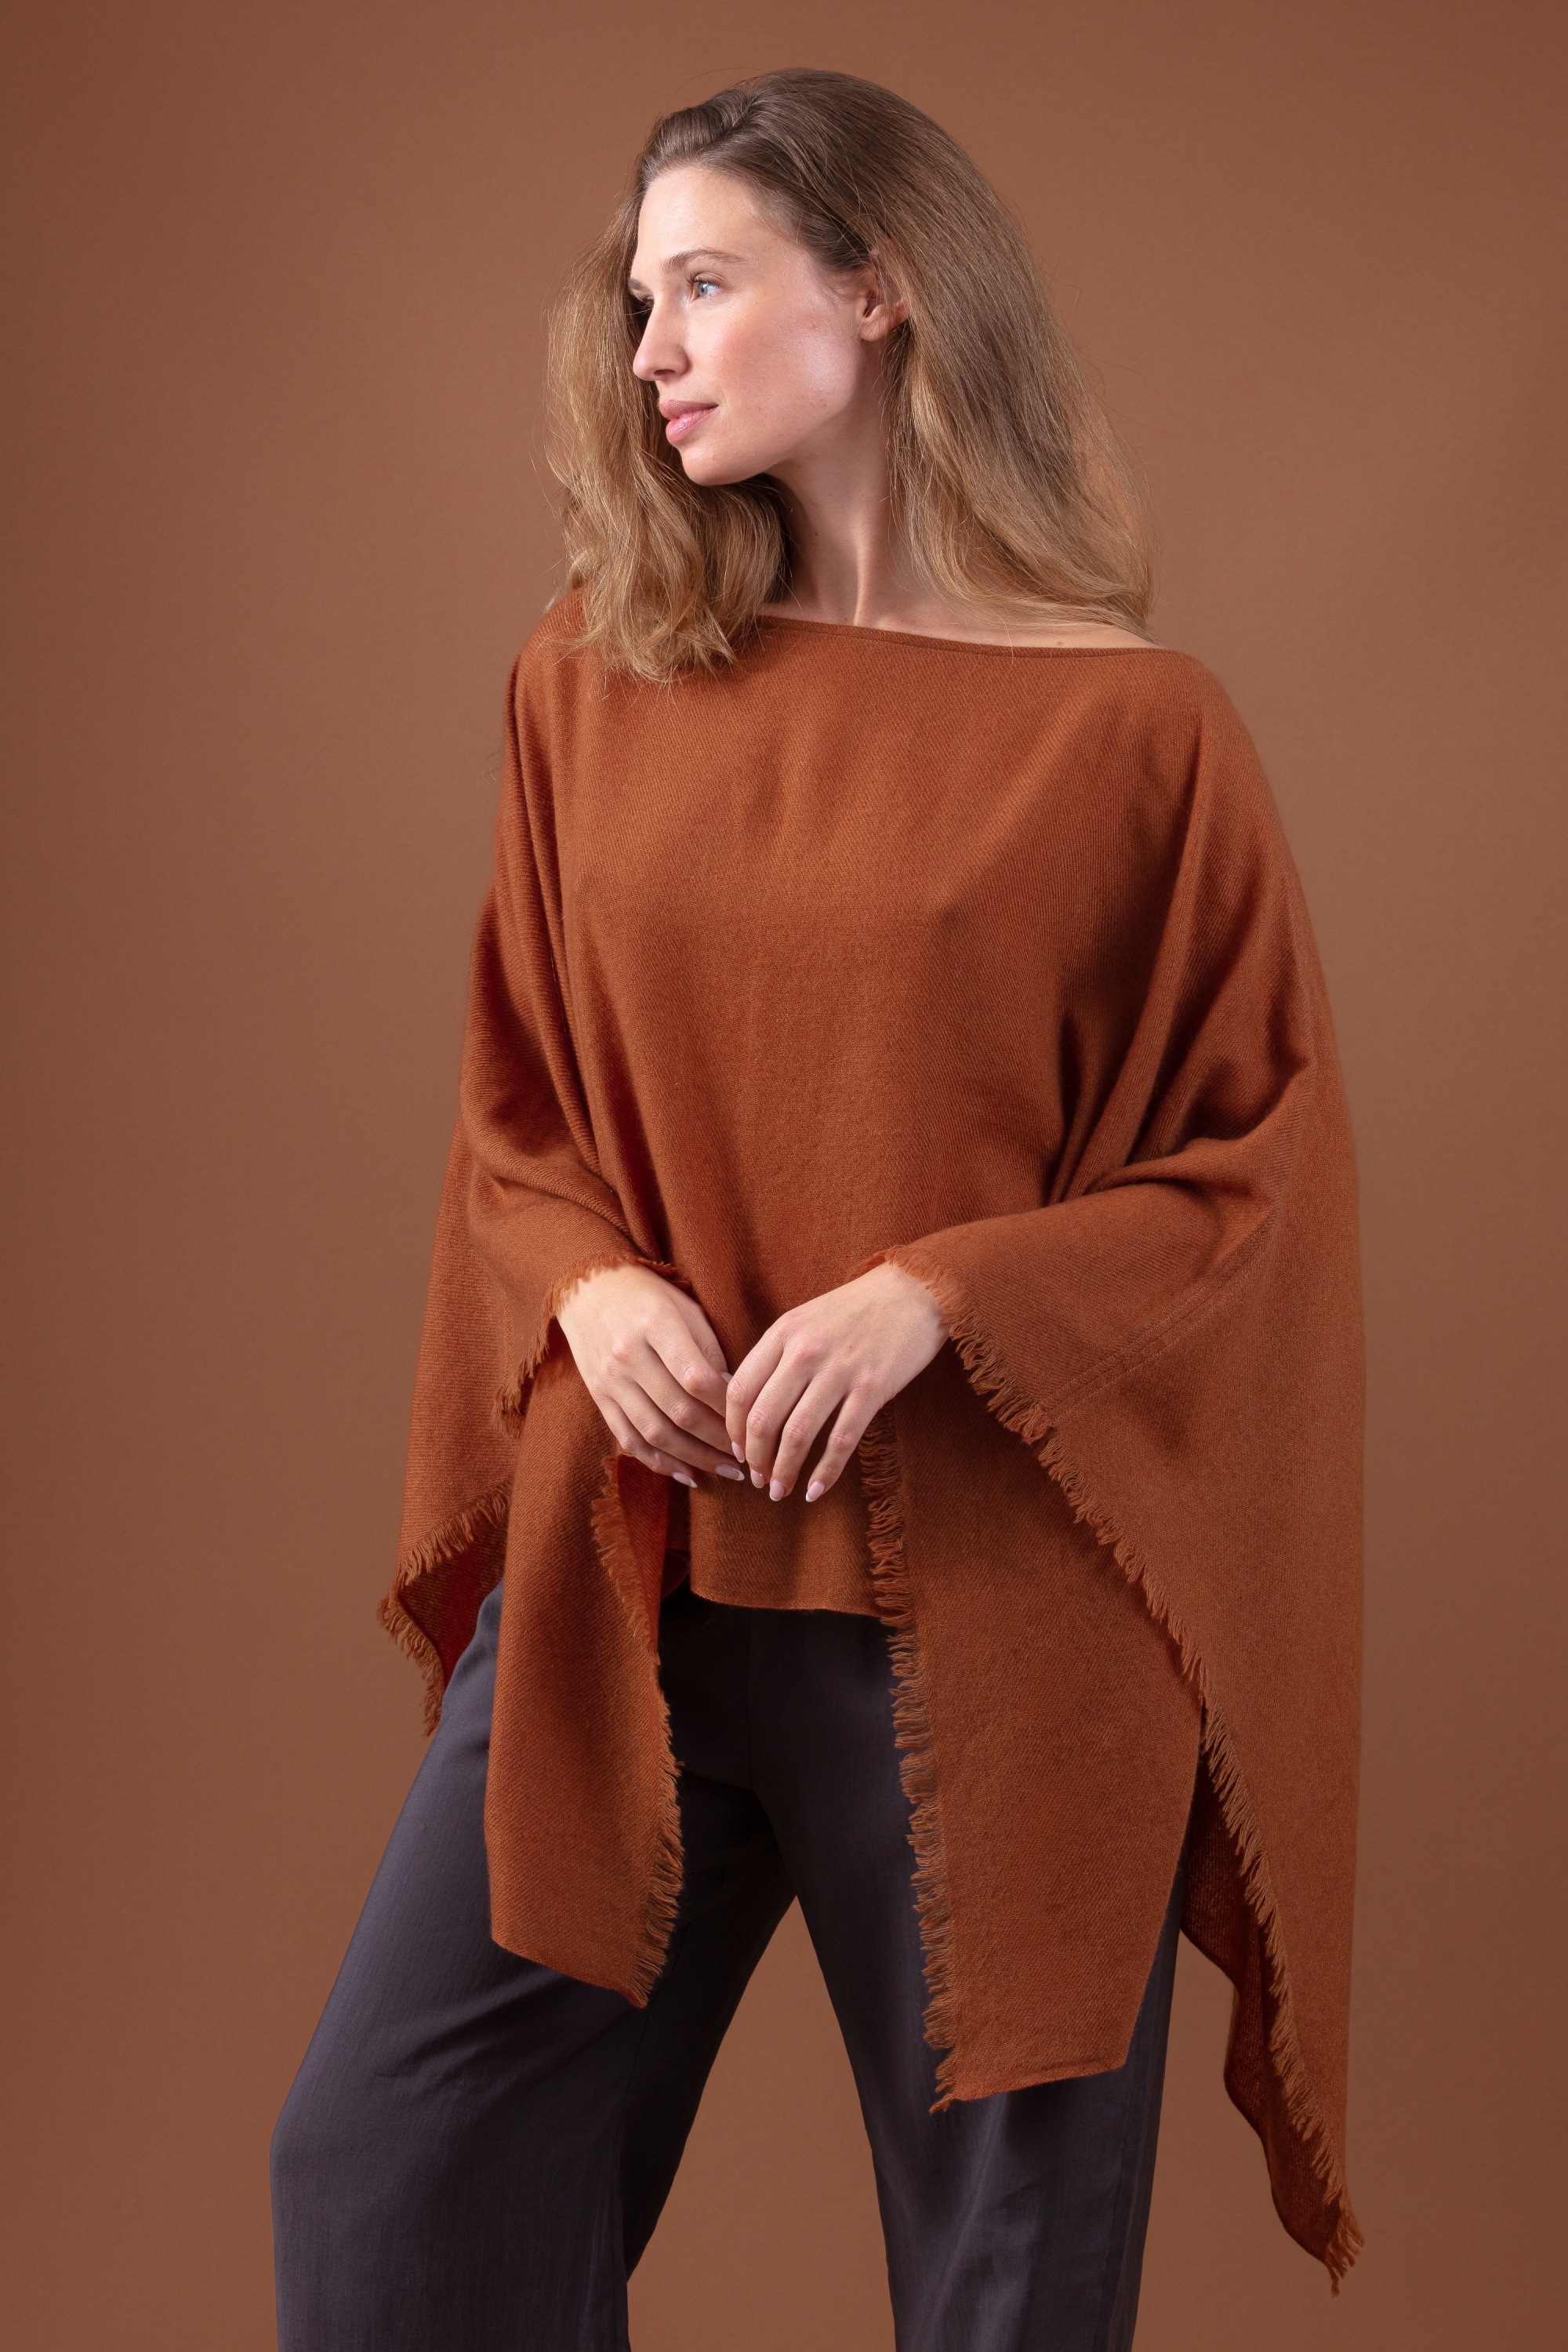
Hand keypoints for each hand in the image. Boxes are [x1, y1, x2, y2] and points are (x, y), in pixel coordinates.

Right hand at [556, 1264, 746, 1487]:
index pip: (697, 1378)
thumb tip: (734, 1398)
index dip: (727, 1408)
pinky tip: (688, 1473)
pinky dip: (659, 1463)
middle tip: (746, 1456)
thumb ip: (709, 1351)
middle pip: (679, 1411)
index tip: (751, 1422)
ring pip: (655, 1433)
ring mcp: (610, 1380)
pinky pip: (629, 1439)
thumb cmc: (650, 1297)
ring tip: (725, 1470)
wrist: (589, 1290)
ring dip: (694, 1458)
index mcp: (656, 1325)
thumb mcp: (686, 1309)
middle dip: (717, 1441)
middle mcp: (629, 1355)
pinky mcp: (599, 1397)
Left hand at [725, 1262, 947, 1501]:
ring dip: (784, 1471)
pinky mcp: (873, 1388)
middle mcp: (805, 1351)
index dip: (733, 1429)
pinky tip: (815, 1490)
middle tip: (758, 1479)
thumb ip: (778, 1355)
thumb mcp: (806, 1320)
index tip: (738, 1451)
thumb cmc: (857, 1309)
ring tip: (780, 1491)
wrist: (916, 1289)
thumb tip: (750, 1404)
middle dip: (755, 1458)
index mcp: (783, 1332)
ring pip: (797, 1435)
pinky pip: (841, 1440)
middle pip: (763, 1418)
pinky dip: (825, 1472)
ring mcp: (840, 1370)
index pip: (740, 1391)